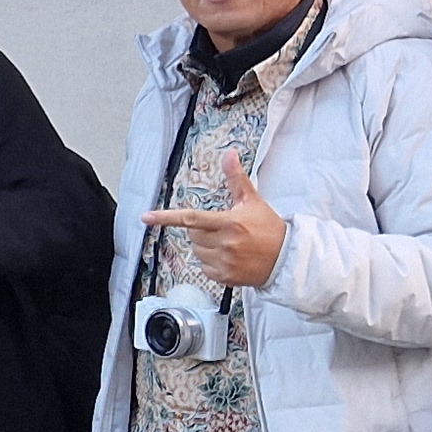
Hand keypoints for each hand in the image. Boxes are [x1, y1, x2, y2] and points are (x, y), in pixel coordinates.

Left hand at [141, 150, 287, 291]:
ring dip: (205, 246)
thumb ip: (236, 178)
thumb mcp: (252, 201)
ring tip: (228, 243)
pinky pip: (204, 268)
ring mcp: (224, 262)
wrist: (286, 258)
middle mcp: (225, 244)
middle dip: (201, 230)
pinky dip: (211, 262)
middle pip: (193, 235)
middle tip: (220, 228)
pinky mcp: (225, 277)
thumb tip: (229, 154)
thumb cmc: (269, 228)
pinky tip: (228, 257)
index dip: (166, 217)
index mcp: (230, 223)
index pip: (191, 218)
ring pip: (197, 251)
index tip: (146, 217)